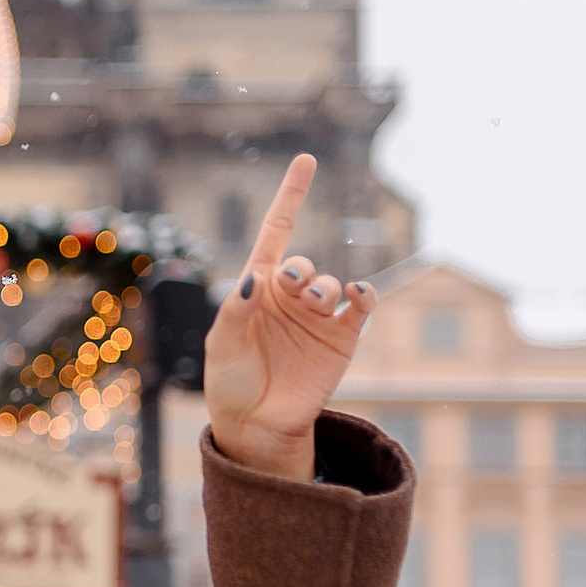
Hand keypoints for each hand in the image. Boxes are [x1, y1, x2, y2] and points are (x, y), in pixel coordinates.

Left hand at [203, 154, 377, 480]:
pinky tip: (358, 293)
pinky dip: (364, 294)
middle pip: (304, 264)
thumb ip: (236, 308)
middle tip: (292, 285)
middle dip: (300, 270)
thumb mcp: (221, 345)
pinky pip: (361, 306)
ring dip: (324, 289)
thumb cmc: (230, 383)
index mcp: (256, 290)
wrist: (256, 425)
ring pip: (331, 284)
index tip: (306, 161)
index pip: (275, 234)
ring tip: (313, 305)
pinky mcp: (343, 337)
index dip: (290, 198)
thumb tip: (257, 276)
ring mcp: (318, 316)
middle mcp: (289, 298)